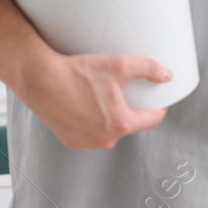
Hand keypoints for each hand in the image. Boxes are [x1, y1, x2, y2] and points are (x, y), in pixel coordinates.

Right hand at [0, 0, 170, 151]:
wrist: (40, 79)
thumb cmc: (78, 72)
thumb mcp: (119, 64)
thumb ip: (148, 69)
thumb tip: (167, 75)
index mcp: (120, 124)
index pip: (152, 121)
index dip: (157, 108)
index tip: (157, 101)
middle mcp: (104, 139)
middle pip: (128, 125)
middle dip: (129, 110)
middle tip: (123, 93)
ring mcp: (86, 143)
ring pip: (108, 130)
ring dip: (108, 118)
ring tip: (100, 98)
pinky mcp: (70, 141)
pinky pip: (89, 133)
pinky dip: (90, 122)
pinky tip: (85, 106)